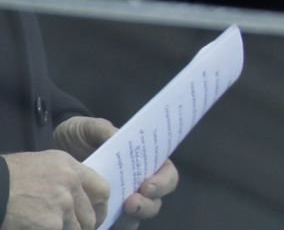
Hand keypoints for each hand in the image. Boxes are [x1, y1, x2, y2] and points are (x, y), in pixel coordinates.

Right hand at [0, 149, 108, 229]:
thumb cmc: (5, 177)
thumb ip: (60, 178)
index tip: (95, 217)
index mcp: (68, 165)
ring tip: (51, 228)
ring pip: (77, 228)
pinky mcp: (53, 223)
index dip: (99, 207)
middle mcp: (71, 182)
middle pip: (91, 213)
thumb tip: (72, 195)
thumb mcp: (39, 166)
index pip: (100, 189)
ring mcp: (64, 203)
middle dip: (86, 227)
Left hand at [53, 118, 178, 226]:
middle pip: (156, 198)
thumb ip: (104, 130)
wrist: (54, 152)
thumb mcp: (89, 128)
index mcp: (143, 160)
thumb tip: (118, 137)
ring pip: (139, 215)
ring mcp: (121, 199)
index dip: (163, 181)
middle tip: (131, 203)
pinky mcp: (103, 213)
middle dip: (148, 203)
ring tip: (121, 212)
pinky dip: (115, 226)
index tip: (147, 185)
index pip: (166, 173)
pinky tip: (103, 223)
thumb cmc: (80, 136)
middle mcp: (137, 182)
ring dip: (135, 216)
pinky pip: (116, 224)